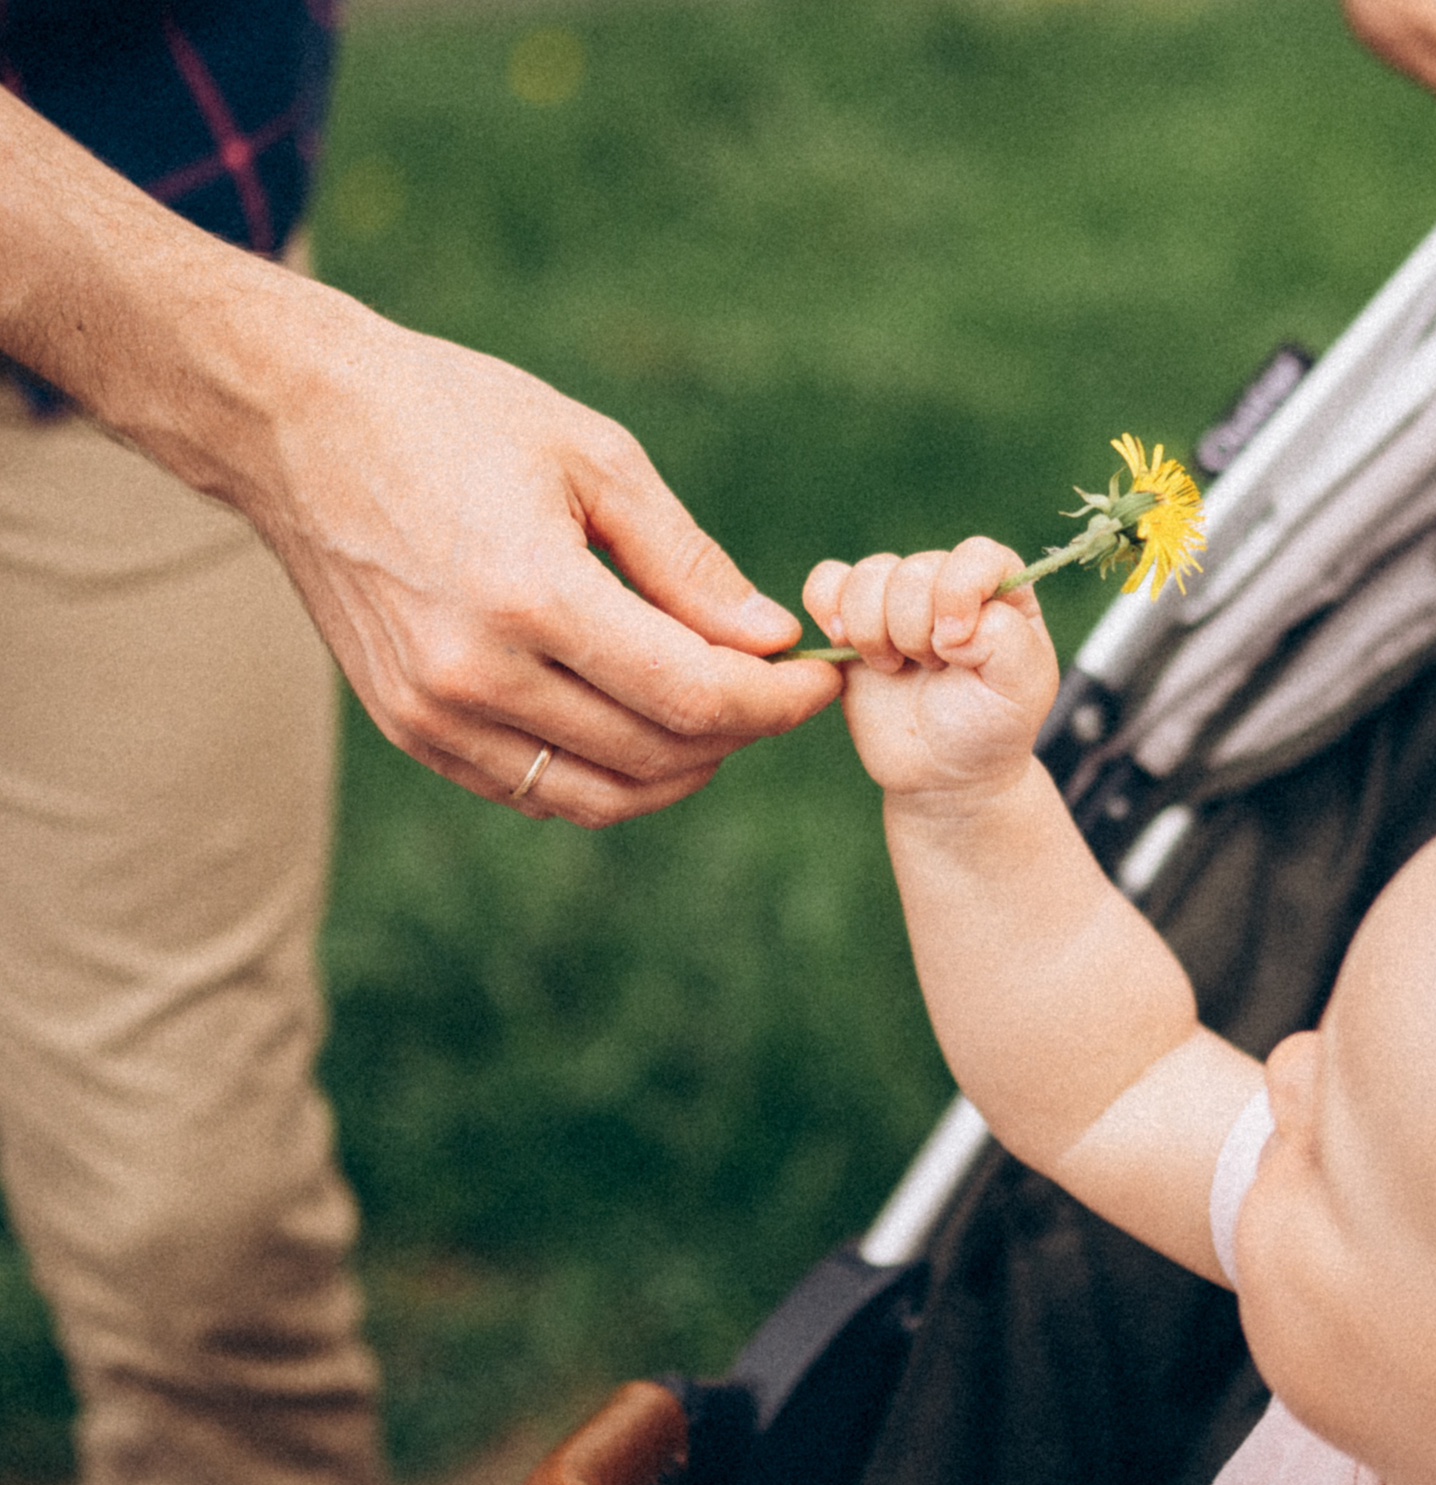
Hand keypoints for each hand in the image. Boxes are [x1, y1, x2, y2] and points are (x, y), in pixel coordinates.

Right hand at [0, 89, 845, 826]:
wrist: (296, 424)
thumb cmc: (454, 418)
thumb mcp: (595, 459)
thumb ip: (688, 563)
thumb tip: (770, 640)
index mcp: (530, 596)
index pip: (694, 697)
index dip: (778, 703)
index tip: (819, 679)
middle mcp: (475, 673)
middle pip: (659, 752)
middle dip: (741, 730)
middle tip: (775, 687)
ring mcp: (434, 714)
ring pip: (604, 794)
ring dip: (683, 768)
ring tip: (717, 710)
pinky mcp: (411, 731)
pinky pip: (539, 793)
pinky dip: (610, 777)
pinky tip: (642, 723)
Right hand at [804, 537, 1058, 800]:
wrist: (942, 774)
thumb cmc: (990, 728)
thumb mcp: (1022, 689)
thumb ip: (1005, 639)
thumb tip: (948, 624)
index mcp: (1002, 592)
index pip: (976, 556)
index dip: (957, 592)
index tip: (953, 646)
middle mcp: (949, 584)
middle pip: (914, 570)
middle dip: (916, 631)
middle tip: (933, 670)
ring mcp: (898, 599)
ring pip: (868, 576)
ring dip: (874, 630)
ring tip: (895, 668)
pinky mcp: (853, 618)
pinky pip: (826, 581)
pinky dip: (827, 606)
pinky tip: (845, 644)